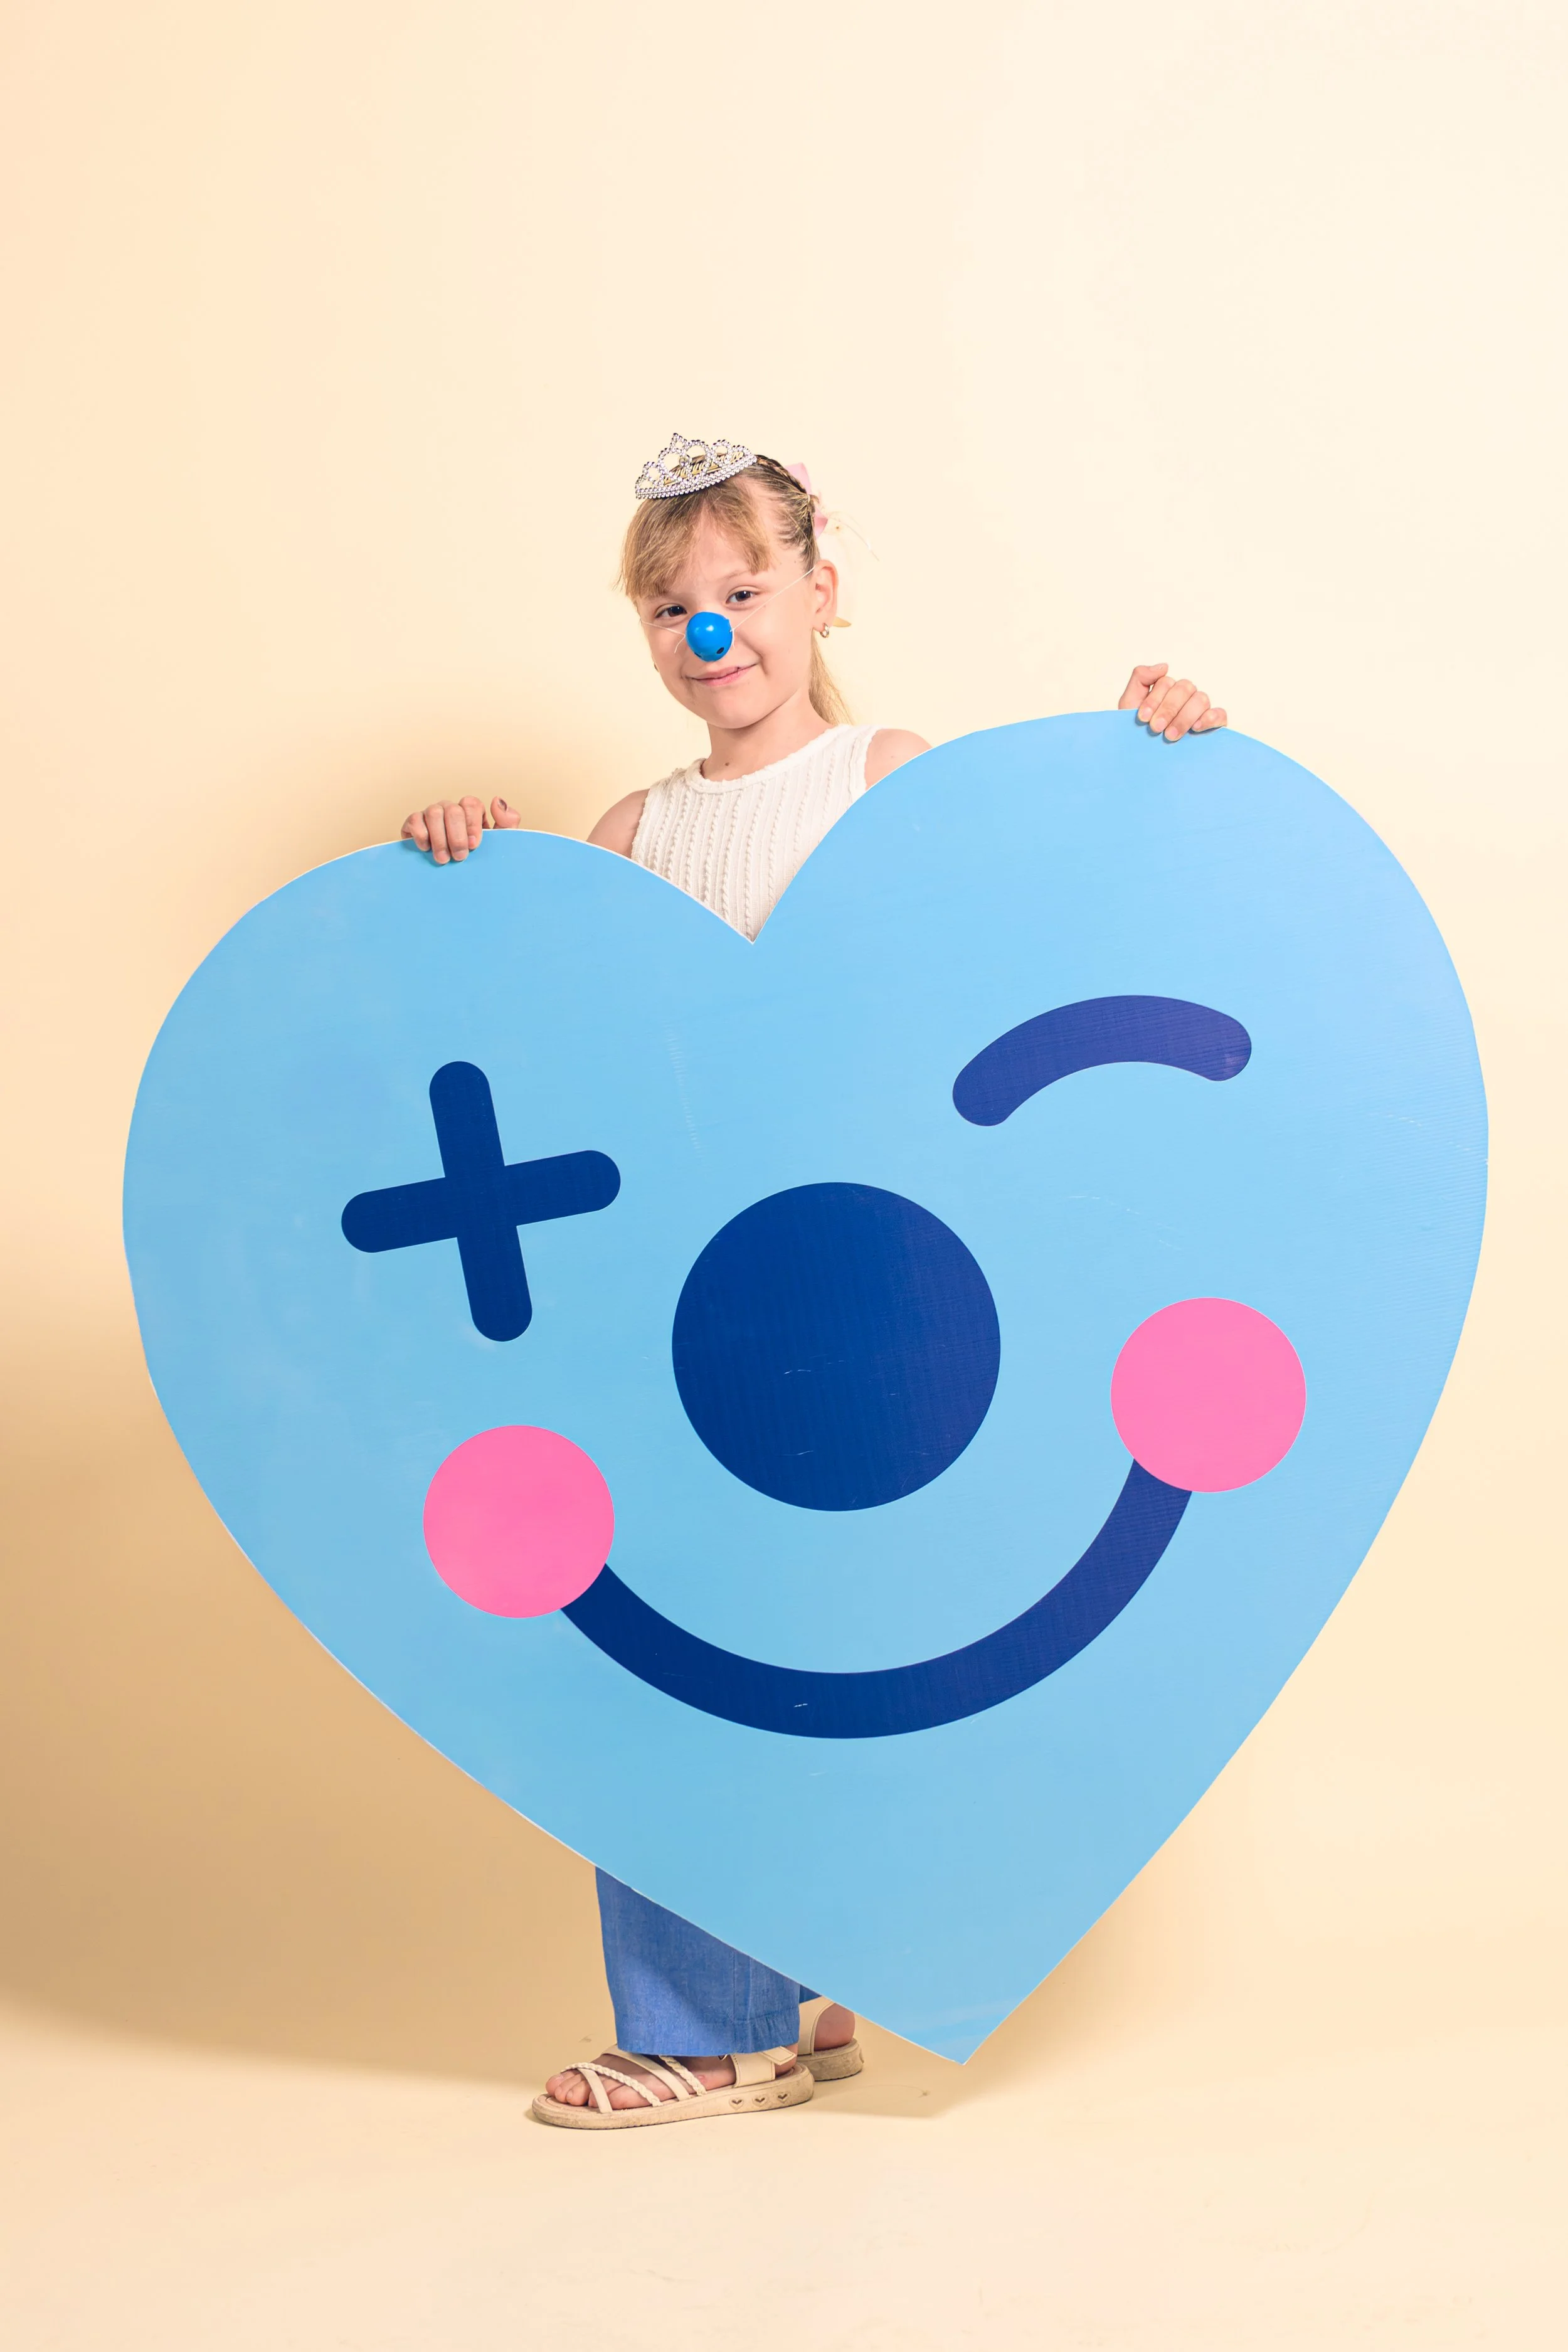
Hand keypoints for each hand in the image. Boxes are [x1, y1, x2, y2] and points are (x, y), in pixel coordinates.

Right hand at [400, 796, 521, 862]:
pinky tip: (426, 849)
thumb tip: (497, 800)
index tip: (474, 846)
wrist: (452, 881)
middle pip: (453, 809)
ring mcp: (431, 814)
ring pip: (434, 813)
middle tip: (459, 857)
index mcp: (470, 812)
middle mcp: (450, 809)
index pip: (471, 804)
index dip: (472, 824)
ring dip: (440, 839)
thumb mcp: (496, 843)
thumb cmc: (475, 859)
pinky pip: (415, 820)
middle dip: (457, 836)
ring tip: (443, 859)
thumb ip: (506, 823)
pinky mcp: (414, 823)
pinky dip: (421, 835)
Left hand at [1117, 665, 1226, 741]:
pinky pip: (1220, 714)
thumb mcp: (1130, 704)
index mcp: (1167, 690)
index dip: (1154, 699)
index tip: (1143, 718)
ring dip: (1184, 717)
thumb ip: (1141, 679)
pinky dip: (1210, 718)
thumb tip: (1164, 666)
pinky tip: (1196, 728)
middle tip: (1156, 728)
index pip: (1166, 683)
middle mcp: (1185, 697)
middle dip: (1168, 709)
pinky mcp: (1213, 724)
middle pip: (1185, 688)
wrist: (1143, 761)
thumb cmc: (1137, 732)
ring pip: (1201, 699)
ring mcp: (1200, 710)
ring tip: (1170, 736)